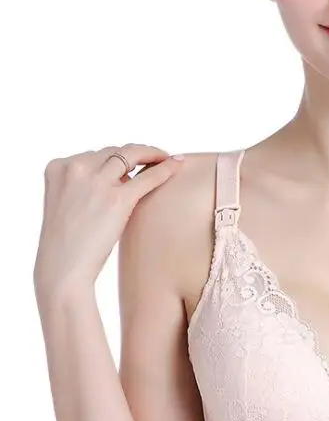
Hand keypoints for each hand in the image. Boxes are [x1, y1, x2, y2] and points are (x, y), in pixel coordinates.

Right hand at [33, 143, 184, 302]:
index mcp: (57, 167)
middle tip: (156, 156)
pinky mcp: (117, 199)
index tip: (133, 160)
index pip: (95, 154)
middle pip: (114, 151)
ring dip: (152, 154)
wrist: (63, 269)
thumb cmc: (67, 241)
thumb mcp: (67, 201)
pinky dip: (166, 168)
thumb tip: (126, 173)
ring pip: (132, 154)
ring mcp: (96, 183)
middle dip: (136, 154)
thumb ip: (87, 182)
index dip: (116, 158)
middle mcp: (75, 169)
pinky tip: (178, 164)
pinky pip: (148, 177)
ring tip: (166, 159)